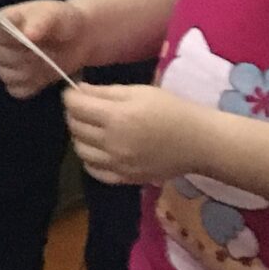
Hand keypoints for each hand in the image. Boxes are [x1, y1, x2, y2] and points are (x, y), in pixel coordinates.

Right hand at [0, 0, 88, 98]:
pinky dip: (29, 86)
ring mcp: (11, 64)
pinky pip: (16, 90)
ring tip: (45, 63)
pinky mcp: (22, 81)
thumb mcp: (54, 14)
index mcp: (6, 21)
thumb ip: (40, 21)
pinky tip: (43, 77)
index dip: (6, 37)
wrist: (79, 38)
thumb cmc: (63, 20)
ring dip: (25, 72)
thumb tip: (27, 34)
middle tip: (42, 50)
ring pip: (5, 74)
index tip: (26, 38)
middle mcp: (3, 43)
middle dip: (21, 55)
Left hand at [64, 82, 203, 185]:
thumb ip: (105, 92)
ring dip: (79, 135)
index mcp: (117, 117)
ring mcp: (118, 164)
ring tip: (91, 127)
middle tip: (84, 107)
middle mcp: (113, 143)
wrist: (198, 142)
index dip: (70, 95)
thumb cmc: (171, 110)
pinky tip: (98, 149)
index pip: (76, 106)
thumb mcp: (139, 92)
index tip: (73, 91)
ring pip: (80, 150)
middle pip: (75, 127)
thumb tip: (79, 90)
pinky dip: (90, 159)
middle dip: (74, 113)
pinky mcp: (125, 179)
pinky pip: (94, 171)